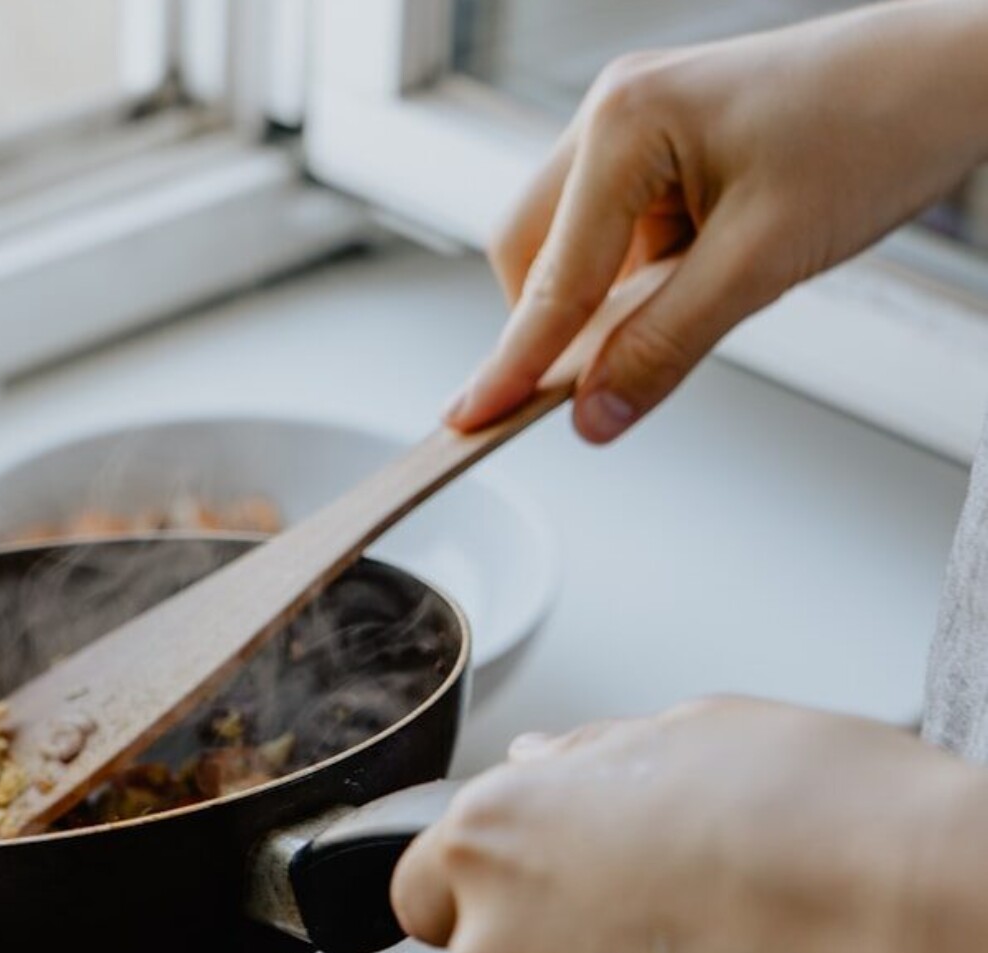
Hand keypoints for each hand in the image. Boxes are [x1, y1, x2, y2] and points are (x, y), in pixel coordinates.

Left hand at [391, 697, 985, 952]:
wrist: (915, 932)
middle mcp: (498, 944)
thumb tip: (540, 764)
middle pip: (488, 947)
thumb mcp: (685, 731)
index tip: (527, 871)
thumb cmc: (812, 812)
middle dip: (547, 925)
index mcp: (493, 837)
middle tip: (650, 894)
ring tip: (712, 941)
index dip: (473, 876)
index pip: (420, 883)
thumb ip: (584, 758)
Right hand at [449, 0, 987, 440]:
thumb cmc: (875, 132)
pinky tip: (697, 281)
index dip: (513, 361)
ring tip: (690, 309)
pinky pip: (614, 232)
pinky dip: (637, 278)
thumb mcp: (764, 263)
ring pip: (570, 245)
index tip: (470, 419)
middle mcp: (612, 114)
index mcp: (624, 124)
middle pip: (531, 251)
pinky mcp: (661, 146)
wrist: (954, 74)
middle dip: (552, 324)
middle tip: (582, 390)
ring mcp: (634, 125)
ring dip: (603, 300)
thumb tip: (595, 413)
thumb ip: (665, 345)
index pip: (550, 277)